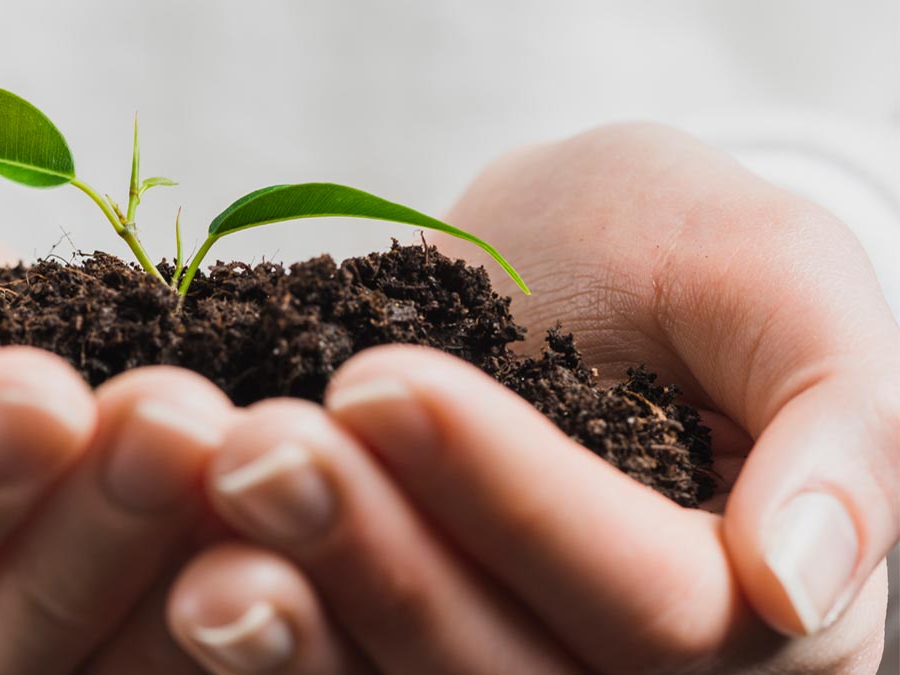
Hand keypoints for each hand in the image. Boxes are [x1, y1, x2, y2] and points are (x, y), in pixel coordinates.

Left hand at [163, 124, 897, 672]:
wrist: (556, 277)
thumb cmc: (673, 257)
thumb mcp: (776, 278)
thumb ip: (840, 418)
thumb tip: (802, 585)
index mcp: (765, 612)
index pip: (648, 600)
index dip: (509, 498)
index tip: (381, 383)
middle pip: (508, 669)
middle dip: (376, 556)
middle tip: (254, 450)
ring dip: (298, 621)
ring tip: (209, 514)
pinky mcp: (411, 659)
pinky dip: (270, 646)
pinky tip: (187, 579)